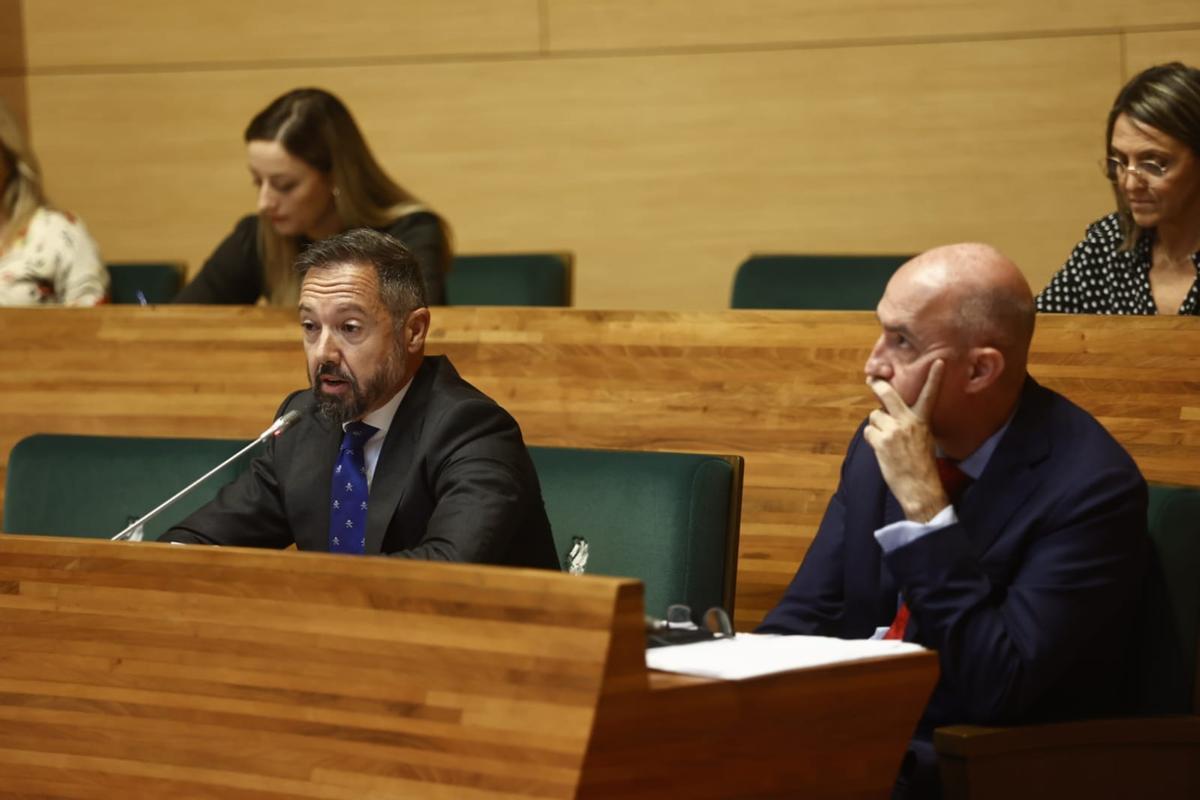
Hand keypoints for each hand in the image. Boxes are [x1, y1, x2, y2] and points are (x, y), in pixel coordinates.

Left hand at [863, 360, 947, 521]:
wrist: (920, 488)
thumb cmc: (921, 466)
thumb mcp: (924, 439)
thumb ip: (910, 424)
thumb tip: (889, 414)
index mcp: (922, 421)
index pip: (930, 395)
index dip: (934, 378)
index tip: (938, 362)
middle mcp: (908, 421)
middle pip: (888, 395)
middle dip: (878, 385)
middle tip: (872, 379)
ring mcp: (894, 430)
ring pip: (874, 417)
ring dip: (877, 427)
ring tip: (887, 442)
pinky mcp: (882, 441)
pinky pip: (868, 431)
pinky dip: (872, 439)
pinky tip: (882, 450)